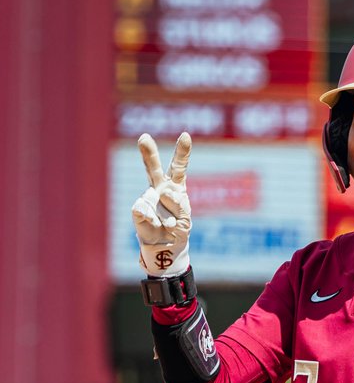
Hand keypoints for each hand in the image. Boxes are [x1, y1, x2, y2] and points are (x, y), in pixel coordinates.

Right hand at [132, 132, 192, 276]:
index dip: (182, 151)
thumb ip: (178, 204)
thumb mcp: (185, 218)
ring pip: (157, 197)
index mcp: (176, 187)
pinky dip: (152, 218)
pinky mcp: (139, 209)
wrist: (165, 248)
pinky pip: (143, 209)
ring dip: (169, 214)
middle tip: (143, 138)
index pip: (178, 168)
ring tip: (171, 224)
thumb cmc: (177, 229)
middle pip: (154, 169)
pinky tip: (155, 224)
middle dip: (148, 153)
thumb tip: (162, 194)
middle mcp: (160, 189)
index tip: (185, 135)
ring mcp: (148, 198)